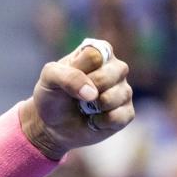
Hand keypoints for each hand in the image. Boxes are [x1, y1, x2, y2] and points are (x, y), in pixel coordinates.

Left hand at [19, 41, 133, 159]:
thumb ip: (67, 76)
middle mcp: (114, 68)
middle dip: (90, 86)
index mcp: (96, 53)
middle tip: (77, 94)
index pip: (95, 54)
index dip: (79, 69)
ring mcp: (123, 90)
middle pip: (112, 72)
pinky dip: (101, 121)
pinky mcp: (126, 112)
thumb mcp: (49, 78)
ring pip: (120, 94)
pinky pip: (121, 116)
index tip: (68, 75)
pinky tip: (93, 120)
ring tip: (86, 107)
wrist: (51, 123)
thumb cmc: (52, 94)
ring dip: (97, 105)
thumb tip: (93, 93)